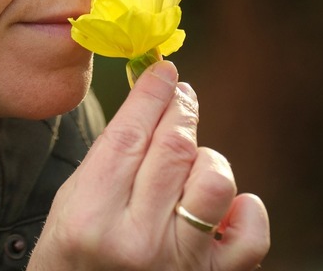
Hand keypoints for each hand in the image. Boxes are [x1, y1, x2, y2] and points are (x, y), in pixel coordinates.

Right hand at [29, 62, 268, 269]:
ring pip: (214, 180)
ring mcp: (178, 265)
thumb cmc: (73, 258)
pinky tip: (228, 207)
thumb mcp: (71, 203)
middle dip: (181, 110)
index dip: (151, 94)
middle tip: (180, 97)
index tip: (163, 71)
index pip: (129, 134)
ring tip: (191, 164)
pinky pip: (251, 236)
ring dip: (207, 158)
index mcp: (90, 218)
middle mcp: (136, 242)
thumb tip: (153, 97)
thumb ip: (111, 156)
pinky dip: (246, 211)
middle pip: (174, 147)